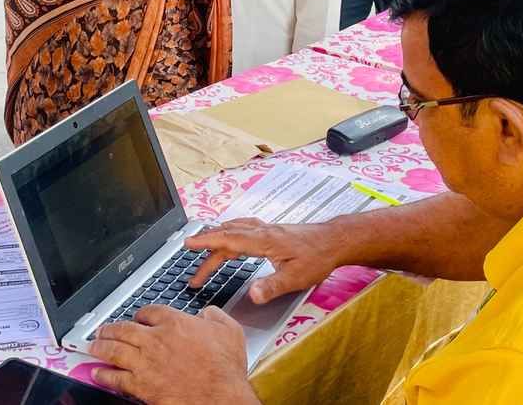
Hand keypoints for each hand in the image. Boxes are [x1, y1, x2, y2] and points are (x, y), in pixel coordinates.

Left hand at [91, 305, 254, 404]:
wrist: (220, 396)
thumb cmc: (225, 368)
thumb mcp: (229, 331)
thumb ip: (215, 316)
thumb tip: (207, 313)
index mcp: (175, 323)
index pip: (149, 311)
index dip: (141, 314)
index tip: (138, 318)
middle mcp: (156, 340)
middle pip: (124, 328)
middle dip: (111, 328)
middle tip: (103, 330)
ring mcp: (146, 363)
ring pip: (115, 350)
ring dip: (101, 347)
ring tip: (94, 347)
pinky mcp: (141, 385)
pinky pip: (116, 378)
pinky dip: (104, 375)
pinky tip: (98, 374)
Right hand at [184, 218, 342, 302]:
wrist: (335, 240)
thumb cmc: (318, 257)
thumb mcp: (296, 277)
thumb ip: (272, 286)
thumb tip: (252, 295)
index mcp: (264, 241)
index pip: (228, 239)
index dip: (206, 242)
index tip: (188, 244)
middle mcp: (262, 232)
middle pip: (227, 235)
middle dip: (206, 246)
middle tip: (189, 258)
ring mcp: (267, 230)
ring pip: (235, 230)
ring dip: (217, 237)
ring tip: (202, 247)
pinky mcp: (273, 232)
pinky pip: (244, 228)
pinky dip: (231, 232)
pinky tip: (231, 235)